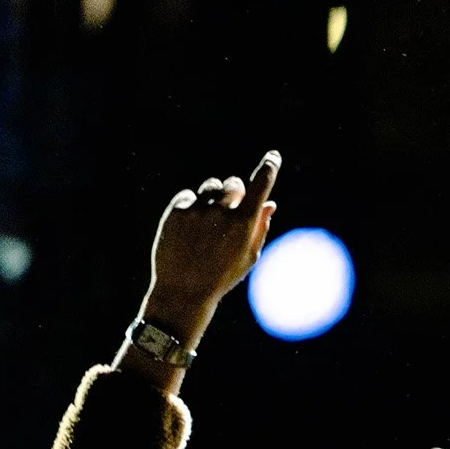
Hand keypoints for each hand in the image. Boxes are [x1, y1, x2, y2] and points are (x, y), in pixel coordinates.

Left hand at [142, 151, 280, 344]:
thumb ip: (260, 227)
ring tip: (208, 222)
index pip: (260, 186)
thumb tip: (269, 202)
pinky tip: (191, 228)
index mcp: (244, 224)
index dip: (268, 169)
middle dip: (234, 192)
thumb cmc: (222, 276)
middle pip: (233, 184)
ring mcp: (197, 211)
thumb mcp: (249, 257)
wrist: (184, 291)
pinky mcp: (176, 211)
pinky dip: (192, 206)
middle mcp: (221, 212)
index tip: (273, 157)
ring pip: (211, 186)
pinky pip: (189, 196)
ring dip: (214, 197)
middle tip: (229, 209)